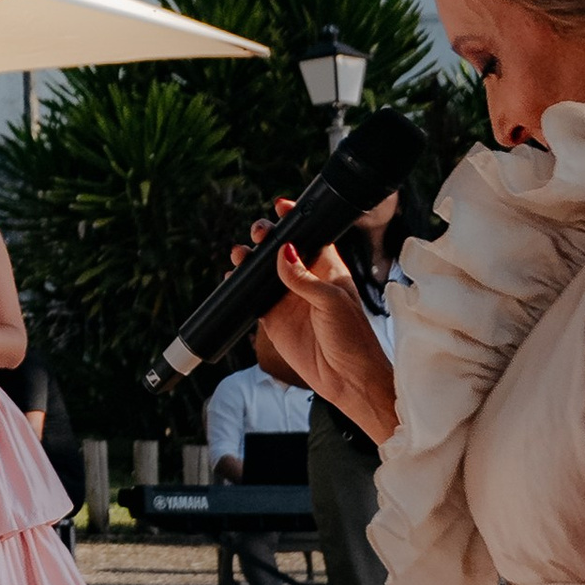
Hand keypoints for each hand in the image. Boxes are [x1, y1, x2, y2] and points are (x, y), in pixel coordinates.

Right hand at [240, 202, 381, 413]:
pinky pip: (251, 298)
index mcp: (327, 268)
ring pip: (261, 271)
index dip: (294, 220)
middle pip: (280, 249)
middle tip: (259, 232)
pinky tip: (231, 278)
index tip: (280, 206)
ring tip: (240, 253)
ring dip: (249, 259)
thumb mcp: (332, 302)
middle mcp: (305, 280)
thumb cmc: (353, 338)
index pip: (309, 236)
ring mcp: (287, 299)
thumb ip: (304, 278)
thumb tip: (282, 252)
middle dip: (266, 236)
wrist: (347, 378)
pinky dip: (239, 287)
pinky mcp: (272, 319)